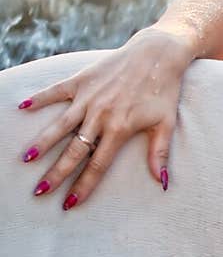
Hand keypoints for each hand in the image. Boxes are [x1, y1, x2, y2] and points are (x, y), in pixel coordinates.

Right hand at [15, 29, 191, 209]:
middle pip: (74, 151)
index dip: (83, 186)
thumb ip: (159, 154)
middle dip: (56, 173)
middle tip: (39, 191)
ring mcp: (89, 97)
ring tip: (26, 159)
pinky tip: (22, 107)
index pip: (97, 165)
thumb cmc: (164, 91)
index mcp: (120, 129)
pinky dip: (40, 98)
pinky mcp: (82, 79)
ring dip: (43, 142)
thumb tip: (162, 183)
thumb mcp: (166, 124)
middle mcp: (101, 115)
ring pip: (60, 125)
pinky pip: (57, 91)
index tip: (69, 203)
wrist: (158, 53)